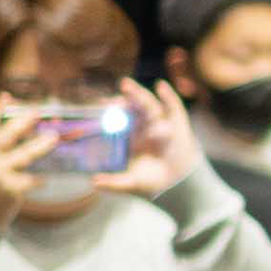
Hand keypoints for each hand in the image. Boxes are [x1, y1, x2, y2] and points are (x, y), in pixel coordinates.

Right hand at [0, 87, 49, 232]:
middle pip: (9, 137)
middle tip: (38, 113)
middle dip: (24, 123)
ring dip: (42, 145)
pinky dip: (39, 179)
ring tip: (54, 138)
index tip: (7, 96)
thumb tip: (24, 126)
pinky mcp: (11, 189)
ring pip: (26, 155)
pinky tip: (45, 179)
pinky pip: (32, 179)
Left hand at [92, 78, 202, 202]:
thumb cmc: (152, 182)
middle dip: (122, 99)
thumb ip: (113, 183)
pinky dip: (168, 96)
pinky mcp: (178, 124)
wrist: (177, 185)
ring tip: (125, 85)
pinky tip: (160, 86)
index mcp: (131, 136)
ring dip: (138, 94)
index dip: (110, 109)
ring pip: (148, 105)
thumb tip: (93, 182)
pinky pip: (173, 107)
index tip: (99, 105)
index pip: (120, 117)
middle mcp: (145, 126)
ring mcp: (161, 123)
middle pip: (133, 107)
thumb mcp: (130, 182)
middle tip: (110, 97)